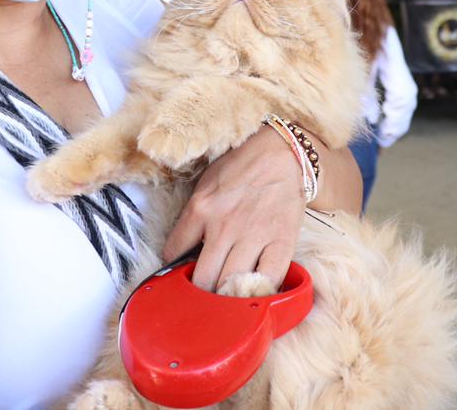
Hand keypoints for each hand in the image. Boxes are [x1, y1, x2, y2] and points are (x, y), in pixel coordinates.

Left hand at [162, 127, 303, 291]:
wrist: (282, 152)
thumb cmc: (241, 168)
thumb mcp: (206, 186)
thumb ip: (194, 217)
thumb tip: (184, 252)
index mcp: (200, 210)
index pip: (174, 254)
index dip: (175, 272)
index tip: (180, 280)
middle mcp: (223, 226)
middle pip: (204, 280)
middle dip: (201, 296)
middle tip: (204, 302)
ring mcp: (253, 236)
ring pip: (232, 285)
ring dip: (227, 300)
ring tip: (227, 304)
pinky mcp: (281, 242)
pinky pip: (269, 279)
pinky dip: (260, 292)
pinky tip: (255, 294)